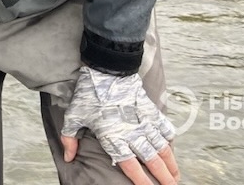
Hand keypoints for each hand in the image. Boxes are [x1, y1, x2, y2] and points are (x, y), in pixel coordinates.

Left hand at [61, 66, 179, 184]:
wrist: (107, 70)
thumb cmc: (89, 93)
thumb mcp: (74, 115)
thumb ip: (70, 138)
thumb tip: (68, 157)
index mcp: (114, 137)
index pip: (130, 166)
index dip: (141, 180)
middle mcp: (132, 132)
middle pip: (152, 161)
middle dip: (163, 178)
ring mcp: (144, 122)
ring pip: (162, 148)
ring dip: (171, 164)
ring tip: (175, 176)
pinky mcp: (151, 110)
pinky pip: (165, 128)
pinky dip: (170, 141)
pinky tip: (172, 150)